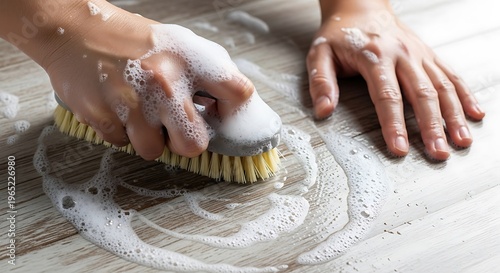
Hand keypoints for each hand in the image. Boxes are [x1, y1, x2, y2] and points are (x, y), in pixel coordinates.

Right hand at [38, 1, 253, 159]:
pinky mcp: (103, 116)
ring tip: (139, 112)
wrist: (74, 30)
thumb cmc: (129, 40)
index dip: (234, 112)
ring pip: (154, 151)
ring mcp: (132, 102)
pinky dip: (121, 132)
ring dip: (148, 137)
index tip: (221, 116)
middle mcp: (165, 81)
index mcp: (189, 59)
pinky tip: (117, 108)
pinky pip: (123, 144)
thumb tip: (226, 106)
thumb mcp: (176, 44)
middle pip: (195, 145)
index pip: (237, 93)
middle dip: (185, 141)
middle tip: (174, 125)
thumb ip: (205, 73)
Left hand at [308, 0, 484, 159]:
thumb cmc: (339, 33)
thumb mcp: (320, 54)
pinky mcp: (428, 54)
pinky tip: (474, 114)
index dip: (394, 125)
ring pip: (442, 86)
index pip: (387, 96)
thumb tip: (324, 111)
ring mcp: (419, 54)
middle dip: (432, 127)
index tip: (399, 149)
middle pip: (422, 94)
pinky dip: (465, 95)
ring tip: (461, 141)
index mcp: (375, 56)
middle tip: (438, 153)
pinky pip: (451, 75)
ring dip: (453, 116)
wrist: (360, 5)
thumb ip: (321, 82)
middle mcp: (402, 54)